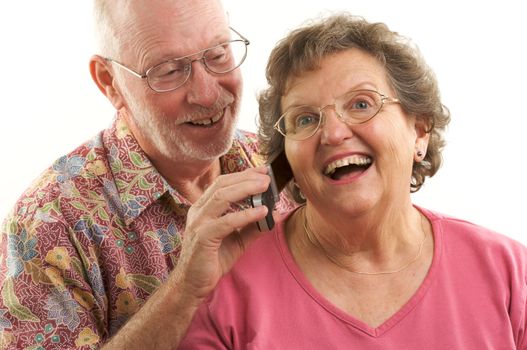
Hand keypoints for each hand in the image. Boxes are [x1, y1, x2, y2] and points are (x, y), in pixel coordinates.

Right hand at [175, 166, 270, 300]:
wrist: (192, 284)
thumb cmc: (212, 260)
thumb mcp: (237, 240)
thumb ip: (253, 226)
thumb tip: (274, 214)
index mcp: (204, 208)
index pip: (223, 183)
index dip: (243, 174)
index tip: (263, 171)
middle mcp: (199, 211)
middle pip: (222, 186)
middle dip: (246, 178)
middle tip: (267, 177)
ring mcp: (198, 223)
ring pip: (221, 198)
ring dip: (245, 189)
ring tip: (265, 187)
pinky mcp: (202, 237)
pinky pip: (226, 222)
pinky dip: (245, 215)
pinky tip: (261, 212)